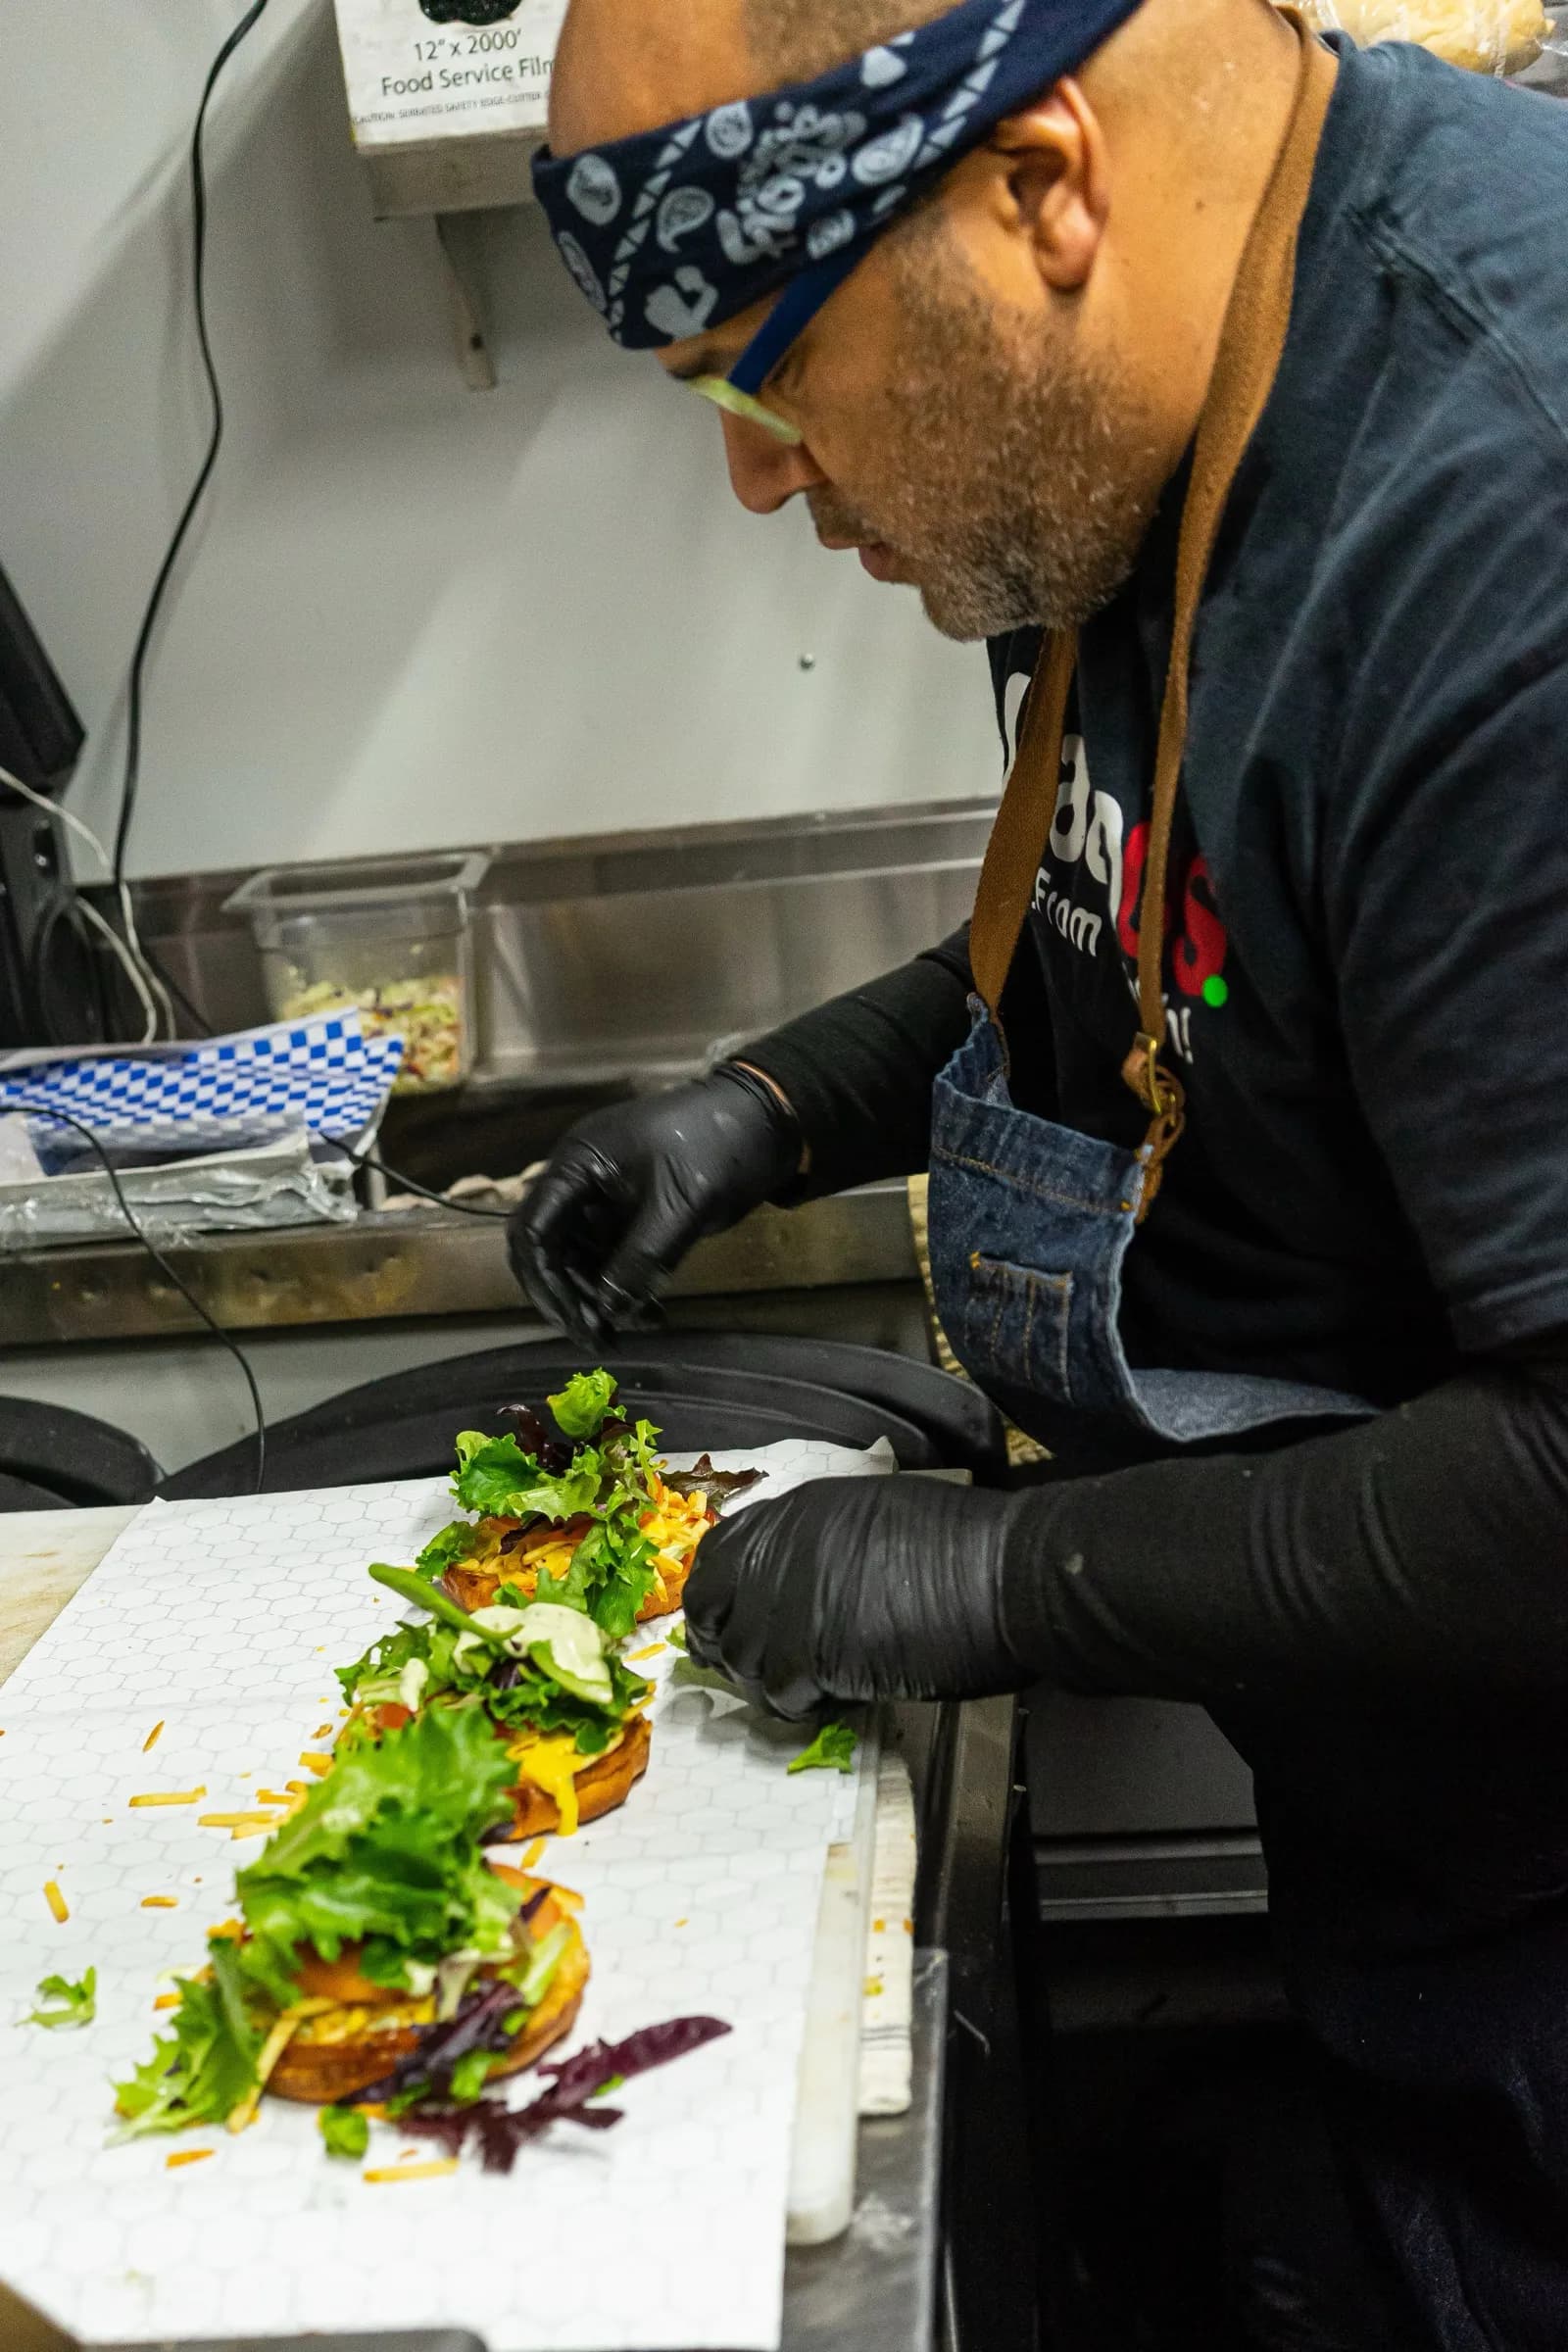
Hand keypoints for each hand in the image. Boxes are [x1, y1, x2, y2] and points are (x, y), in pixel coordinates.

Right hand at [508, 1066, 800, 1342]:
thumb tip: (609, 1311)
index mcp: (577, 1162)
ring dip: (599, 1295)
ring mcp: (602, 1195)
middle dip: (569, 1296)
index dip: (547, 1282)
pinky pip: (611, 1254)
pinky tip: (650, 1311)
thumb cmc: (719, 1148)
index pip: (534, 1230)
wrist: (766, 1120)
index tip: (577, 1323)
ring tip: (636, 1328)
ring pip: (580, 1257)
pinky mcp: (628, 1210)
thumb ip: (642, 1258)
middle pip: (549, 1248)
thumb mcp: (682, 1205)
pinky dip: (623, 1283)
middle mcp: (579, 1179)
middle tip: (599, 1337)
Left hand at [684, 1475, 1034, 1719]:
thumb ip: (823, 1542)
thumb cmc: (967, 1541)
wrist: (1006, 1574)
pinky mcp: (810, 1654)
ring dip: (767, 1681)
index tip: (730, 1616)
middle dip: (723, 1639)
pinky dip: (800, 1705)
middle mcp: (779, 1552)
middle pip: (711, 1607)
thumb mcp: (876, 1515)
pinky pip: (780, 1694)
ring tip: (806, 1689)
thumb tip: (801, 1577)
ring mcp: (789, 1603)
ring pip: (741, 1661)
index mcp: (798, 1511)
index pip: (721, 1551)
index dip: (720, 1590)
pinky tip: (833, 1700)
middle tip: (754, 1665)